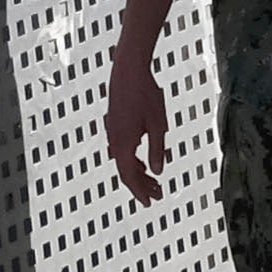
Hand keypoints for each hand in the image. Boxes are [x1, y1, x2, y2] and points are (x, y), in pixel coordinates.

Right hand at [102, 37, 176, 206]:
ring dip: (138, 173)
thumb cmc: (146, 94)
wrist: (128, 69)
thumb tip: (158, 171)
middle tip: (156, 195)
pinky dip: (133, 160)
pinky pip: (121, 149)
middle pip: (126, 171)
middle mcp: (115, 140)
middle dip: (141, 185)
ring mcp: (113, 131)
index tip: (150, 203)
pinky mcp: (114, 123)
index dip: (140, 191)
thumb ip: (157, 149)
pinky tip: (143, 161)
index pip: (130, 176)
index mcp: (124, 143)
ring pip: (123, 160)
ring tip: (153, 180)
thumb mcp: (158, 124)